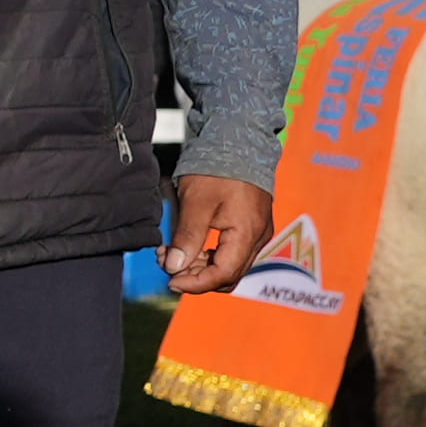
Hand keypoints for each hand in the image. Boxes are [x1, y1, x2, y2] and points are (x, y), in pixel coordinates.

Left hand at [165, 176, 273, 293]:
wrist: (238, 142)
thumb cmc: (217, 169)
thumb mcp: (197, 202)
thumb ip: (187, 237)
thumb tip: (174, 268)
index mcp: (248, 233)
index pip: (224, 275)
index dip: (196, 284)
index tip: (170, 281)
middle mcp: (258, 238)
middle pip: (228, 275)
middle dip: (196, 276)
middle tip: (167, 264)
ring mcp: (257, 233)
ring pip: (229, 265)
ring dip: (200, 267)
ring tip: (171, 254)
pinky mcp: (251, 227)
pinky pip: (232, 252)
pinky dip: (209, 255)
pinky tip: (186, 246)